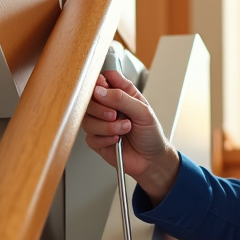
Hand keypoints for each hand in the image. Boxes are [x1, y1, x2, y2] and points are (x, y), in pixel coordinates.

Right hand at [82, 69, 179, 201]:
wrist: (152, 160)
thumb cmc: (151, 134)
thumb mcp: (143, 111)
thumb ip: (122, 98)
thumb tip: (100, 91)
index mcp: (121, 94)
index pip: (104, 79)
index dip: (101, 82)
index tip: (105, 88)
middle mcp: (108, 107)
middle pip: (89, 98)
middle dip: (101, 108)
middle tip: (115, 115)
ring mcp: (101, 123)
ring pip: (87, 119)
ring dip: (107, 126)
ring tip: (124, 129)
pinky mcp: (97, 140)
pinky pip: (90, 137)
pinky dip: (105, 138)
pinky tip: (117, 140)